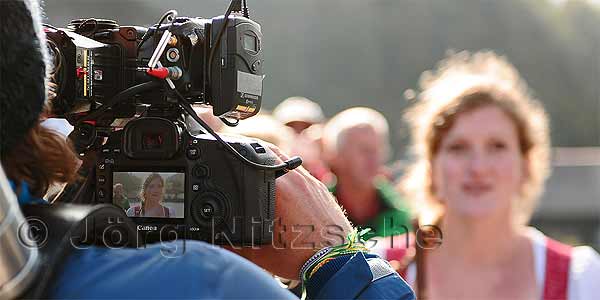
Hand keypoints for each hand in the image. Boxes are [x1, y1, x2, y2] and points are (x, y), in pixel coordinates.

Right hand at [227, 144, 352, 279]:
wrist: (335, 261)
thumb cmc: (299, 257)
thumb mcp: (257, 250)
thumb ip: (232, 241)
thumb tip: (214, 239)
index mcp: (277, 186)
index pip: (250, 156)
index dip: (235, 152)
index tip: (226, 152)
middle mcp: (294, 177)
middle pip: (268, 151)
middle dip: (252, 150)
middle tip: (238, 154)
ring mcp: (310, 181)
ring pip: (286, 159)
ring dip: (271, 159)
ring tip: (257, 167)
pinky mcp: (321, 188)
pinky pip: (300, 171)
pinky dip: (287, 172)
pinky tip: (280, 184)